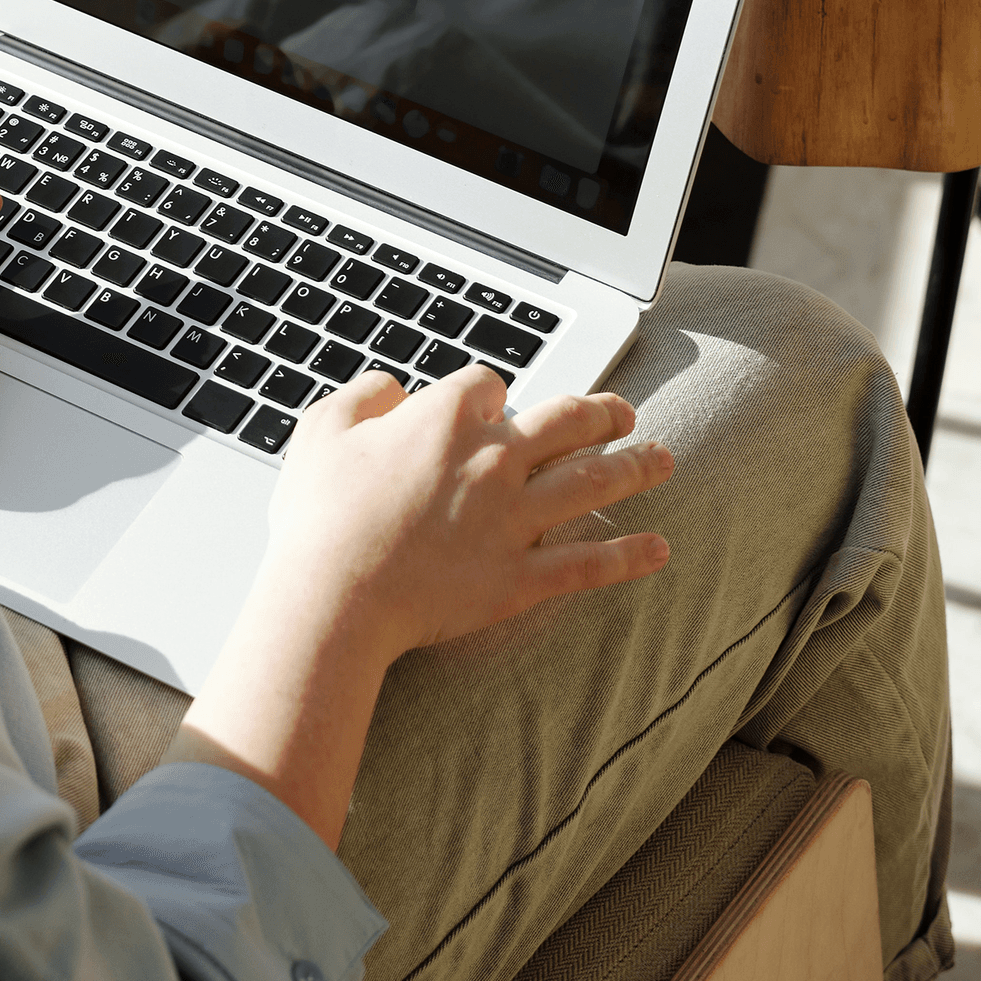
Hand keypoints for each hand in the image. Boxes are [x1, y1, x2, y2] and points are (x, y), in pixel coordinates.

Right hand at [266, 365, 673, 663]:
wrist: (335, 595)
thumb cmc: (319, 516)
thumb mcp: (321, 431)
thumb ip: (362, 395)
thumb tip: (392, 388)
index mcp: (445, 419)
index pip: (489, 386)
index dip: (490, 394)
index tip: (490, 405)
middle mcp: (494, 460)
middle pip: (566, 421)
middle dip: (599, 413)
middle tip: (620, 413)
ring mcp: (514, 519)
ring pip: (593, 482)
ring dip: (636, 466)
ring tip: (661, 458)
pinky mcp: (522, 577)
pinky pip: (589, 563)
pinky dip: (629, 556)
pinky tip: (659, 549)